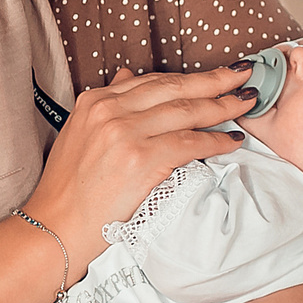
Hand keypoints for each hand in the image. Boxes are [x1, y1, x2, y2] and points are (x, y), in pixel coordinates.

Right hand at [23, 66, 254, 242]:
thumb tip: (129, 74)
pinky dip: (215, 139)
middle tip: (245, 76)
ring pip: (187, 111)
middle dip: (215, 81)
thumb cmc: (70, 190)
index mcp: (96, 101)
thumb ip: (109, 106)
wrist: (54, 228)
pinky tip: (232, 139)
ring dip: (223, 106)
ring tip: (247, 102)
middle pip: (175, 88)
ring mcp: (124, 132)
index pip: (153, 81)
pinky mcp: (140, 158)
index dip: (189, 77)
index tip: (215, 76)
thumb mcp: (80, 134)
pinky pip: (190, 142)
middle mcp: (109, 110)